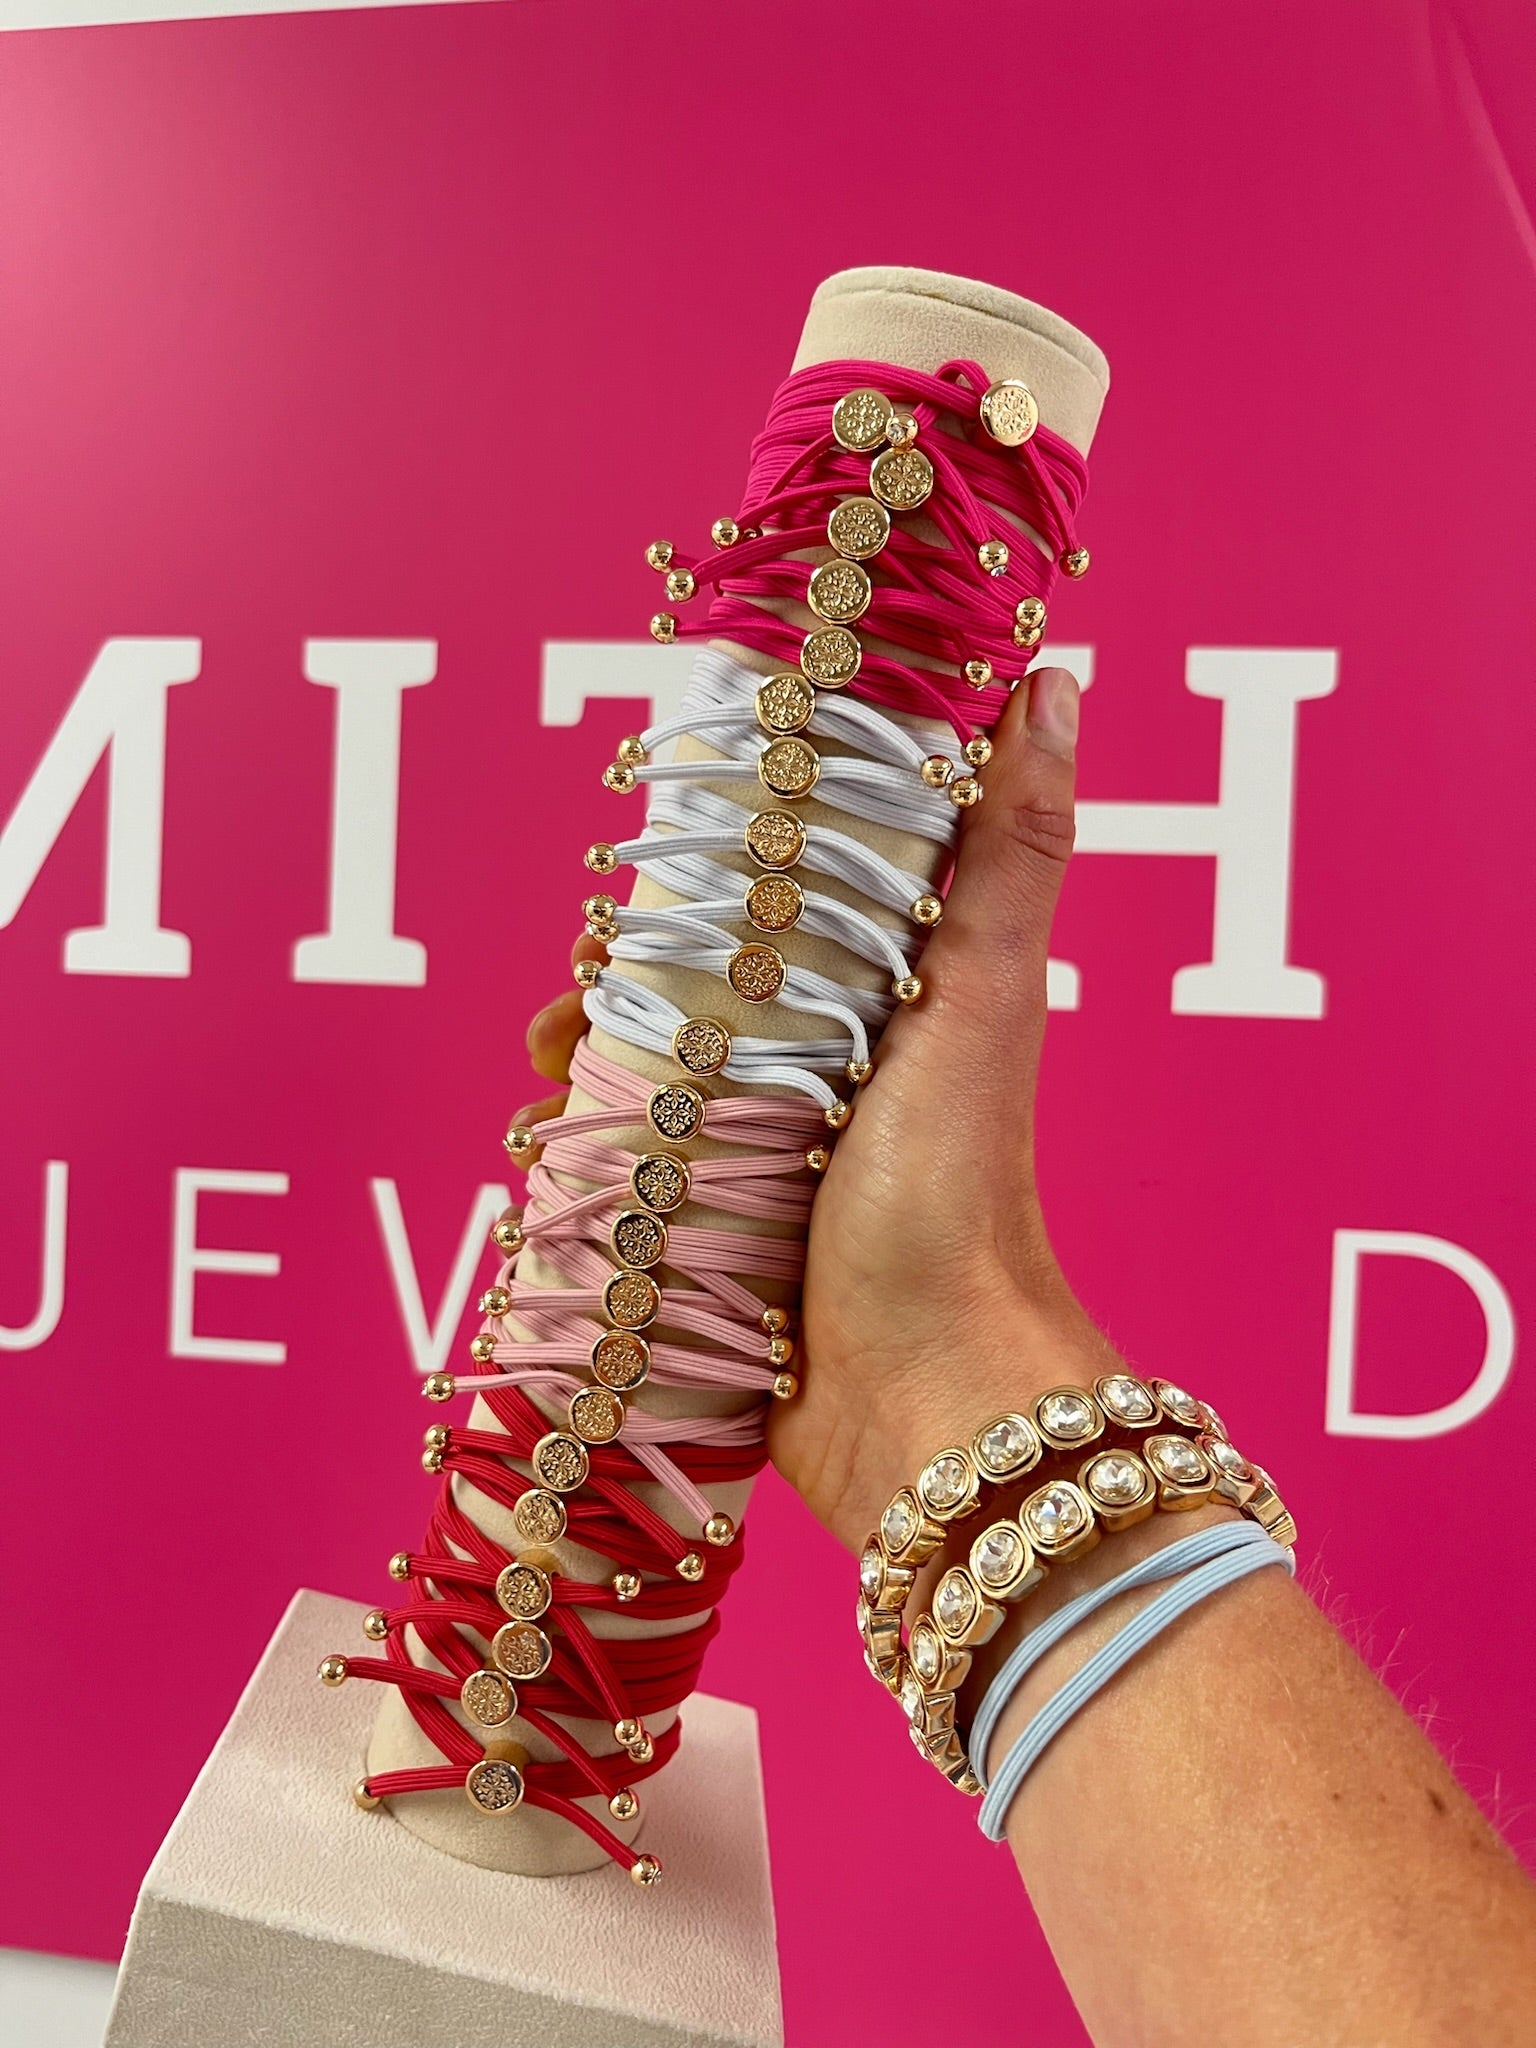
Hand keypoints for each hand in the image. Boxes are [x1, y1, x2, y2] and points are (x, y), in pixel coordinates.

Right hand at [522, 667, 1116, 1553]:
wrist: (929, 1403)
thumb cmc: (958, 1195)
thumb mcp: (980, 997)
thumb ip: (1009, 849)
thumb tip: (1050, 676)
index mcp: (875, 1010)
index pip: (762, 918)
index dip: (684, 895)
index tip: (624, 898)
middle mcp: (816, 1086)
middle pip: (678, 1007)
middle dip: (603, 1002)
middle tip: (561, 1020)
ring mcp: (760, 1174)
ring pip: (634, 1099)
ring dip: (569, 1090)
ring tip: (535, 1107)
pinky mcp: (710, 1255)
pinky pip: (617, 1193)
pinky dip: (566, 1175)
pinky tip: (533, 1175)